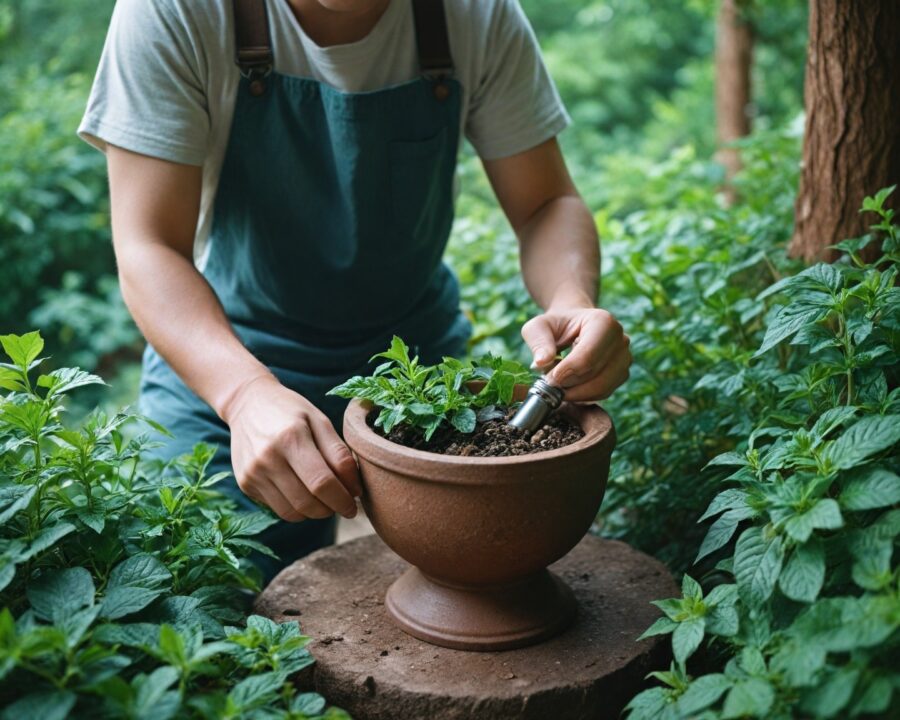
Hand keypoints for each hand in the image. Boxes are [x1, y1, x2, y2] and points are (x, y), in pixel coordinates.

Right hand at [221, 374, 361, 521]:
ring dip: (314, 512)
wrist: (247, 403)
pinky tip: (302, 492)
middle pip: (307, 503)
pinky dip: (296, 508)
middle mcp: (267, 458)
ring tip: (324, 499)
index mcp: (290, 438)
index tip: (353, 506)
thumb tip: (354, 490)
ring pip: (292, 512)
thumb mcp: (320, 420)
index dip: (342, 500)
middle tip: (341, 503)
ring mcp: (253, 473)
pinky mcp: (245, 483)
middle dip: (331, 509)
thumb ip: (339, 454)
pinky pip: (277, 508)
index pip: (321, 483)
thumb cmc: (291, 411)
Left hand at [521, 305, 631, 401]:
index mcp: (603, 322)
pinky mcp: (622, 373)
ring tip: (558, 387)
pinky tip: (569, 388)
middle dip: (569, 384)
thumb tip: (541, 363)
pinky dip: (584, 396)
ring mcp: (625, 357)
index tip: (549, 379)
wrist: (573, 326)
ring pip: (602, 387)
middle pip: (596, 374)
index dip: (567, 371)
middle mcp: (621, 339)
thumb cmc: (556, 325)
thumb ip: (538, 342)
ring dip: (576, 393)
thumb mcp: (538, 327)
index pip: (588, 355)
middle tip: (549, 385)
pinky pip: (604, 392)